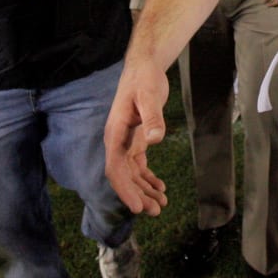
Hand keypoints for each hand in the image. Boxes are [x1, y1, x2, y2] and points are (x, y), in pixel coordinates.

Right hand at [103, 55, 171, 214]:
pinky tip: (160, 187)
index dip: (125, 190)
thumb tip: (155, 139)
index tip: (137, 206)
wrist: (144, 67)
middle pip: (124, 176)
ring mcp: (125, 141)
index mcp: (115, 134)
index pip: (116, 169)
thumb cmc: (144, 79)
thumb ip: (153, 118)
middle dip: (138, 195)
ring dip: (144, 190)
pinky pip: (139, 165)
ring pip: (132, 174)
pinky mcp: (136, 139)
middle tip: (156, 211)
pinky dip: (148, 178)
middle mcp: (117, 141)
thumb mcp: (150, 96)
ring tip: (162, 204)